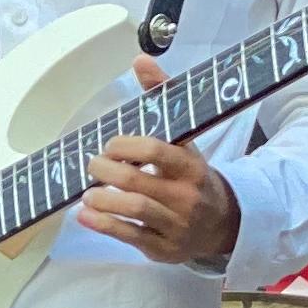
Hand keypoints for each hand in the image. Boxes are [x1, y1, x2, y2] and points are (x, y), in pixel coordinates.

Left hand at [79, 54, 242, 267]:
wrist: (223, 223)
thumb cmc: (192, 175)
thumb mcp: (184, 138)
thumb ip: (162, 98)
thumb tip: (140, 59)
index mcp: (191, 165)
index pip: (156, 151)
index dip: (125, 146)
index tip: (110, 145)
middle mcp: (185, 196)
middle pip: (138, 183)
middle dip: (106, 172)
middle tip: (92, 165)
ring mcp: (175, 224)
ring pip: (135, 212)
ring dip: (103, 201)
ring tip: (87, 193)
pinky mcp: (162, 248)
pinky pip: (130, 237)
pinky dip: (103, 226)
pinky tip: (85, 215)